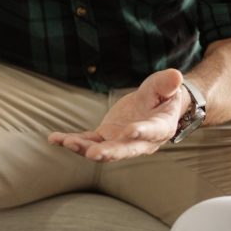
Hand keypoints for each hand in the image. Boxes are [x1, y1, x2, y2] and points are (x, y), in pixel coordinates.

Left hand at [49, 68, 188, 161]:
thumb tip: (176, 76)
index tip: (131, 130)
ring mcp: (121, 142)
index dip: (142, 132)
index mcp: (160, 127)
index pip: (152, 131)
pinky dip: (72, 141)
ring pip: (103, 149)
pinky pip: (88, 141)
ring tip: (67, 142)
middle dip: (109, 152)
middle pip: (125, 150)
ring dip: (84, 148)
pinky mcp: (106, 137)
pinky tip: (54, 139)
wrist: (155, 107)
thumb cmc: (163, 95)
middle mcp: (140, 141)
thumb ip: (167, 83)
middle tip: (94, 154)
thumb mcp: (166, 86)